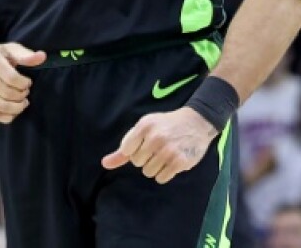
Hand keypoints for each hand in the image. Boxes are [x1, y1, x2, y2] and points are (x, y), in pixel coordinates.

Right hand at [0, 42, 45, 122]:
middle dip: (21, 96)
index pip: (11, 78)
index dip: (24, 84)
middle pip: (6, 94)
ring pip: (0, 107)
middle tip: (26, 92)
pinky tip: (14, 111)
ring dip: (16, 108)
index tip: (28, 82)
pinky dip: (6, 117)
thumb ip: (26, 55)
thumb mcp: (9, 49)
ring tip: (22, 102)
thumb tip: (42, 57)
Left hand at [101, 107, 218, 183]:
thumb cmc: (166, 125)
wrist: (196, 122)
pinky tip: (173, 161)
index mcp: (144, 126)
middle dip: (146, 158)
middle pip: (137, 163)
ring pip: (148, 172)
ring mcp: (168, 150)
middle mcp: (155, 137)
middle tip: (158, 147)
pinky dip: (165, 173)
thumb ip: (124, 148)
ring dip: (156, 167)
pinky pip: (161, 178)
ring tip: (166, 154)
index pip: (126, 151)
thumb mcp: (145, 129)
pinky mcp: (179, 162)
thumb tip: (104, 164)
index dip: (135, 150)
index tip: (145, 143)